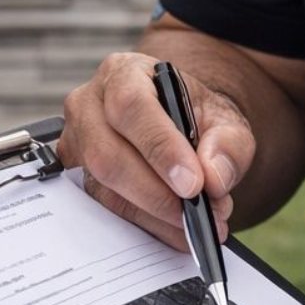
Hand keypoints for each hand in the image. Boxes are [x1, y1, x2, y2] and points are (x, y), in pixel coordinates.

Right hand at [60, 52, 253, 250]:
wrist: (179, 124)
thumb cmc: (194, 116)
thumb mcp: (225, 120)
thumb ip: (229, 144)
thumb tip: (214, 178)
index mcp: (124, 73)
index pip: (131, 106)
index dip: (161, 148)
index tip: (193, 184)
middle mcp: (89, 105)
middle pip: (108, 154)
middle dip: (157, 194)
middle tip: (199, 214)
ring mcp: (76, 142)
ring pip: (103, 188)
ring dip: (154, 215)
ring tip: (197, 224)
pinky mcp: (76, 176)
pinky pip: (103, 208)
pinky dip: (144, 225)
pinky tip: (175, 230)